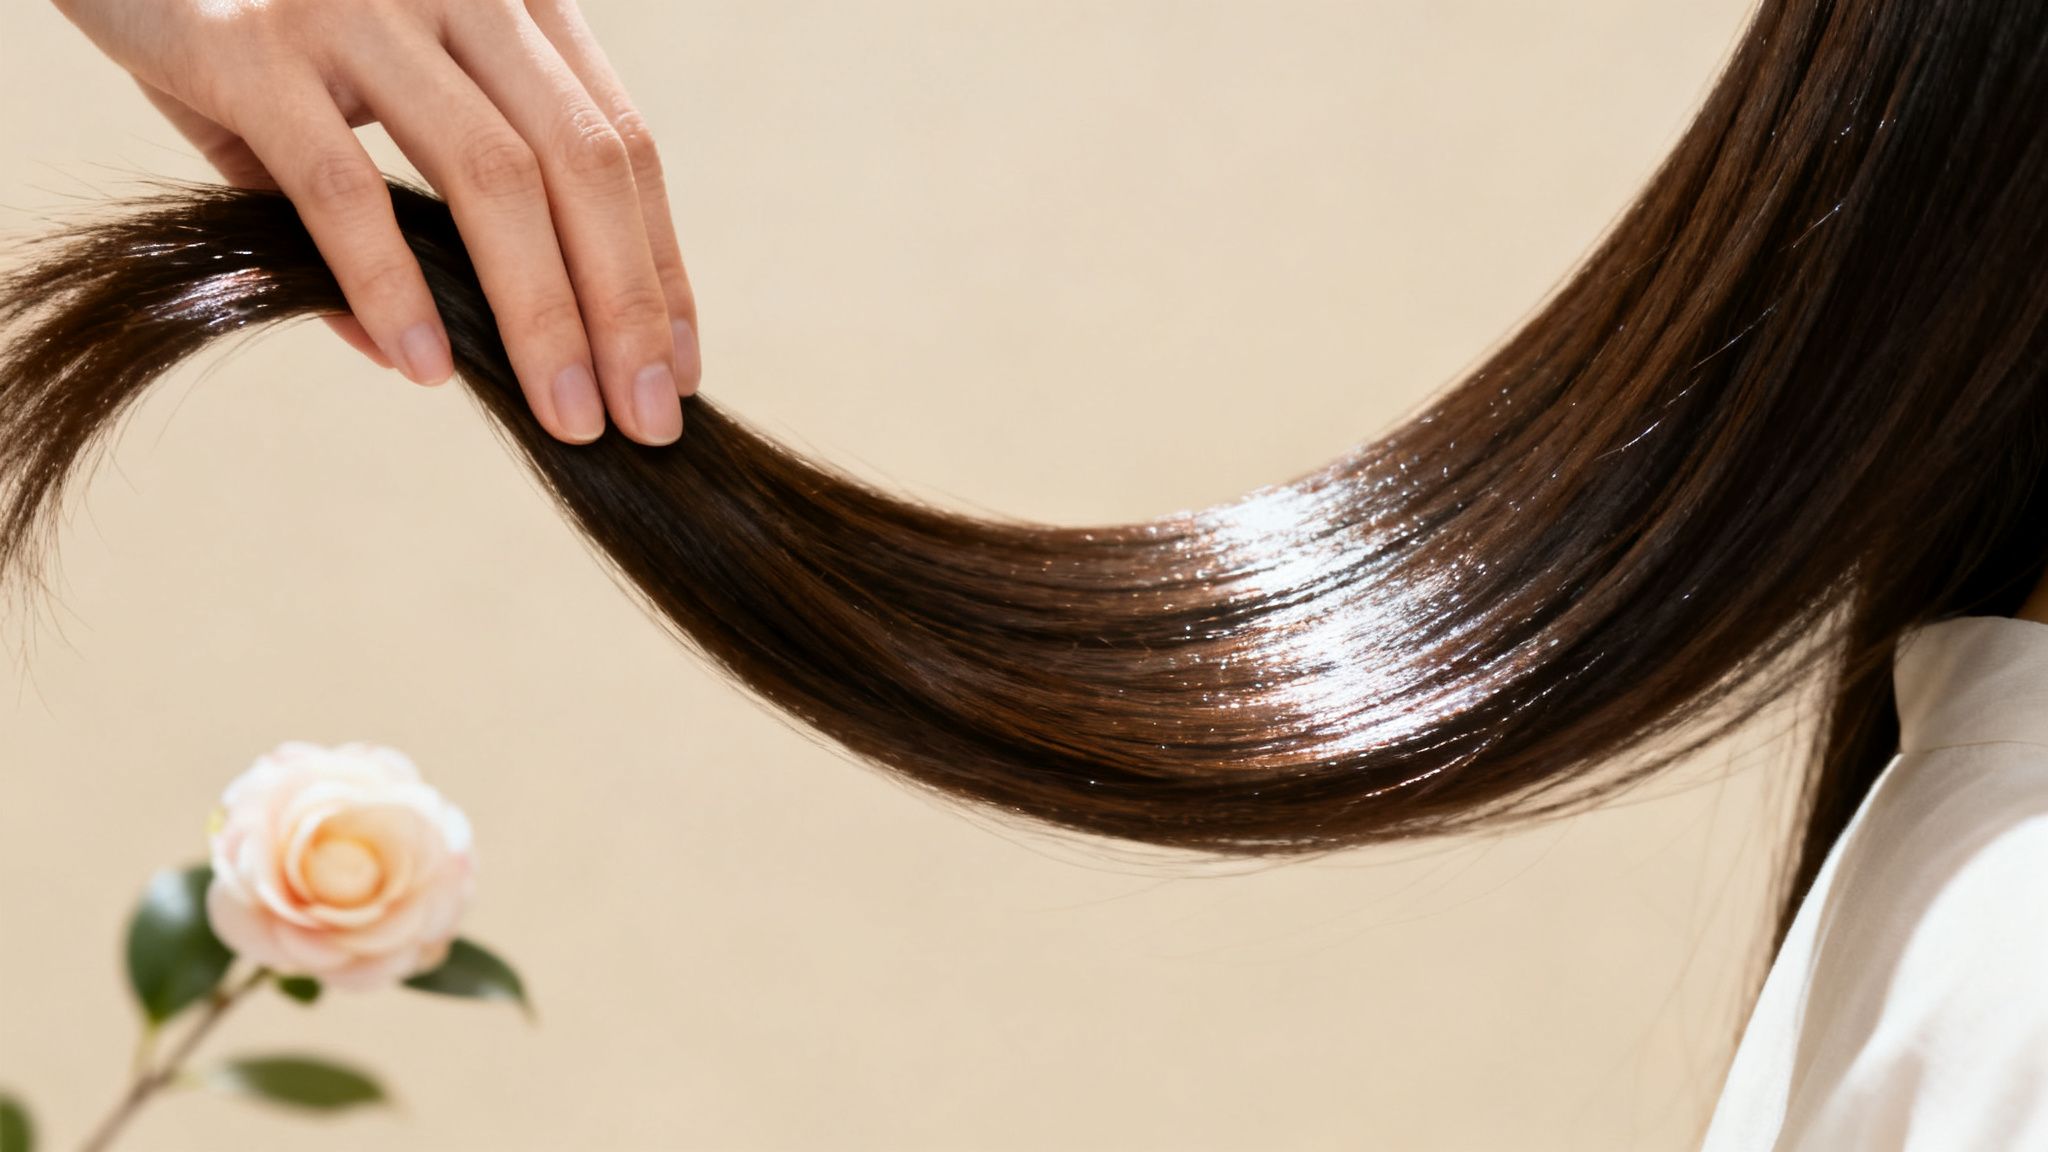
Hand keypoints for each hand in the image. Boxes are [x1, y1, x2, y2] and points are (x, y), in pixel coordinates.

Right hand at [53, 0, 700, 445]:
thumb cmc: (251, 12)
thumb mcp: (367, 85)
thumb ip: (417, 203)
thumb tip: (429, 358)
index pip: (620, 141)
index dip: (660, 261)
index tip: (678, 364)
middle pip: (585, 165)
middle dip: (628, 306)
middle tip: (646, 420)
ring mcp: (361, 9)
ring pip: (495, 178)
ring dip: (543, 314)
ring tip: (566, 415)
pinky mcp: (253, 46)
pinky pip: (347, 188)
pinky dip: (395, 288)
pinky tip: (426, 367)